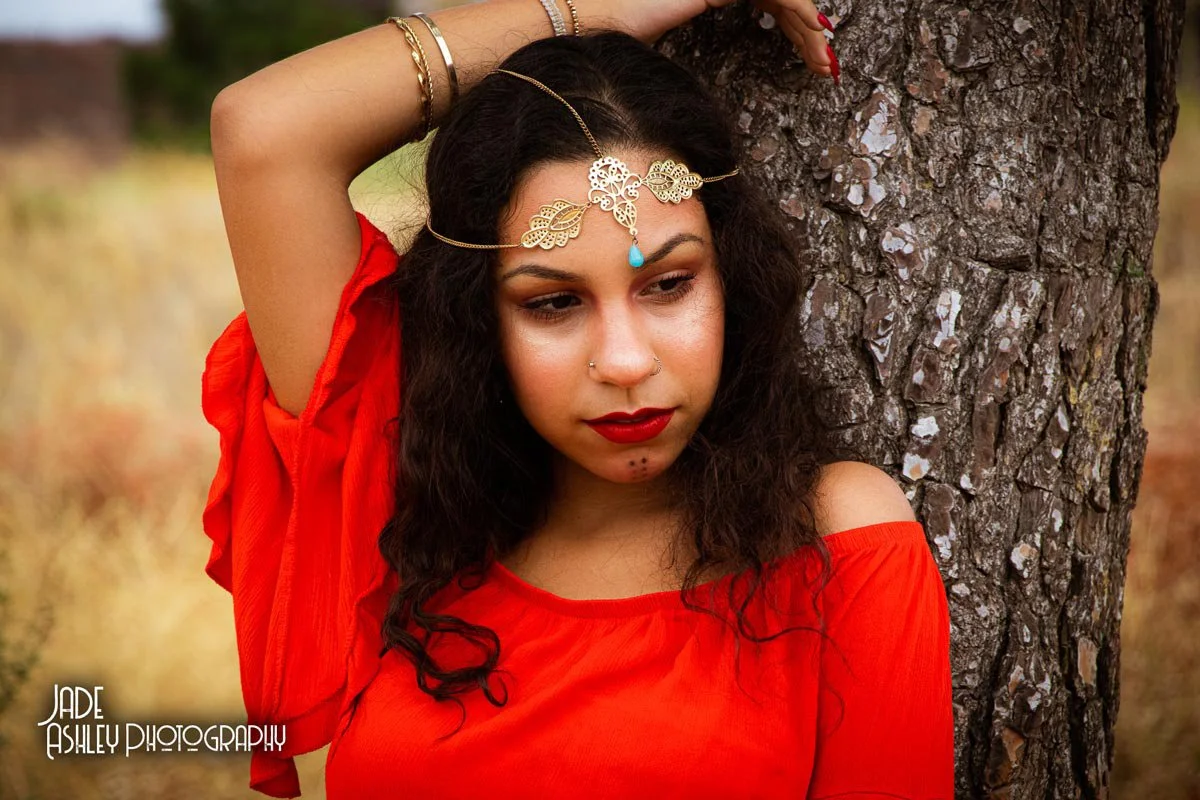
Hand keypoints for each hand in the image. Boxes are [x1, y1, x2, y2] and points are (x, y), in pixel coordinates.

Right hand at [593, 0, 837, 82]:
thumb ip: (704, 68)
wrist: (600, 26)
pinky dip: (797, 11)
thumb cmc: (625, 48)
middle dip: (807, 36)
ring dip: (807, 29)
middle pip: (780, 4)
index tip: (811, 65)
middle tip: (824, 67)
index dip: (793, 33)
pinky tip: (813, 32)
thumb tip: (719, 102)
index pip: (768, 7)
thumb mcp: (675, 64)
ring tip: (823, 60)